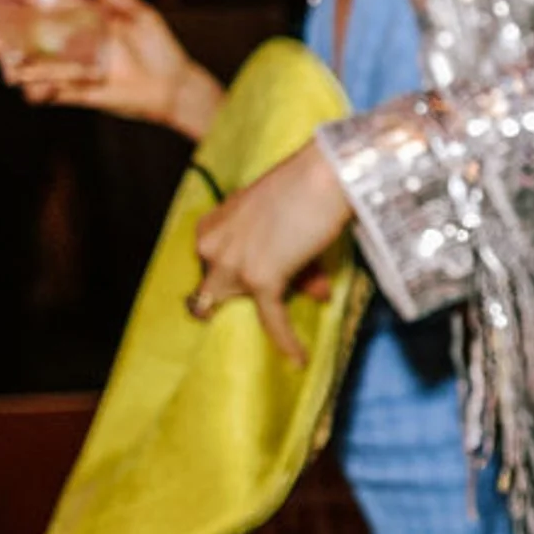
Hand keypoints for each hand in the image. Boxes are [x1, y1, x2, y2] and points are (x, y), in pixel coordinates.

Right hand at [0, 0, 223, 135]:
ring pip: (24, 60)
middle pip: (21, 29)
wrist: (172, 86)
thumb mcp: (143, 19)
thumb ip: (123, 3)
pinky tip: (29, 85)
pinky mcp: (71, 91)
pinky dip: (34, 90)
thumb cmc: (160, 47)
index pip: (36, 1)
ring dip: (4, 55)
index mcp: (78, 16)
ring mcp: (66, 65)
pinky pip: (43, 93)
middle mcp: (66, 39)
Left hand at [190, 140, 351, 362]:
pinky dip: (286, 341)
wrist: (324, 174)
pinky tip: (298, 359)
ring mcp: (232, 266)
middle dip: (245, 293)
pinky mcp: (259, 280)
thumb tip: (317, 295)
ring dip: (269, 305)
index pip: (211, 267)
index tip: (257, 281)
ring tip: (302, 309)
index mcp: (208, 227)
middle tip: (278, 292)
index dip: (237, 275)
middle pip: (217, 290)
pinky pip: (271, 319)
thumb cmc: (307, 186)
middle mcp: (211, 248)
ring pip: (242, 303)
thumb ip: (293, 262)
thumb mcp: (284, 224)